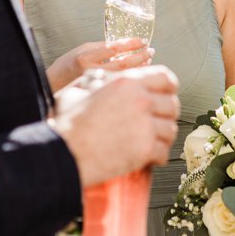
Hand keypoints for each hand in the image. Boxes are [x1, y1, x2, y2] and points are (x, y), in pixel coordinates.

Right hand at [47, 38, 152, 91]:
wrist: (51, 89)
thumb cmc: (67, 67)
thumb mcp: (81, 51)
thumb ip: (101, 49)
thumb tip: (125, 46)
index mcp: (85, 58)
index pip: (114, 48)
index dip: (131, 43)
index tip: (143, 40)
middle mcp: (90, 73)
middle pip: (123, 63)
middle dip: (140, 56)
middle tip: (150, 50)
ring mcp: (95, 87)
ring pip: (125, 77)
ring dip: (140, 68)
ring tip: (148, 60)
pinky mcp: (99, 98)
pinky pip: (122, 87)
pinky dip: (134, 79)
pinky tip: (140, 75)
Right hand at [51, 65, 179, 186]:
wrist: (62, 152)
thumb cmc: (66, 123)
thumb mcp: (79, 90)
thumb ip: (98, 82)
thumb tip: (101, 80)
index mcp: (127, 82)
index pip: (166, 78)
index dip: (169, 88)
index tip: (166, 95)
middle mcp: (140, 100)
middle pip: (172, 105)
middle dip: (165, 115)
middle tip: (155, 124)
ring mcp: (145, 125)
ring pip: (170, 129)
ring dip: (162, 137)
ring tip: (149, 141)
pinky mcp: (145, 149)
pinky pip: (164, 152)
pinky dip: (157, 157)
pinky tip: (148, 158)